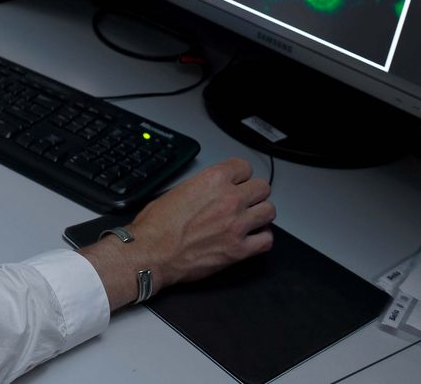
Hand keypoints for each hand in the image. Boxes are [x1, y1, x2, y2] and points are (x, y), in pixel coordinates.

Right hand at [81, 158, 273, 309]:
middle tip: (245, 201)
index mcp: (213, 180)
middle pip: (262, 188)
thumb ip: (202, 187)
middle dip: (254, 194)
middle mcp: (229, 199)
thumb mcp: (177, 190)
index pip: (244, 167)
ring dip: (260, 214)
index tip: (238, 182)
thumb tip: (212, 191)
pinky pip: (266, 240)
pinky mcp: (239, 250)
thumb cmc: (156, 225)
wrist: (151, 253)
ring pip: (269, 211)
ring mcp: (237, 225)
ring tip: (250, 219)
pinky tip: (252, 238)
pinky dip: (262, 238)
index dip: (240, 176)